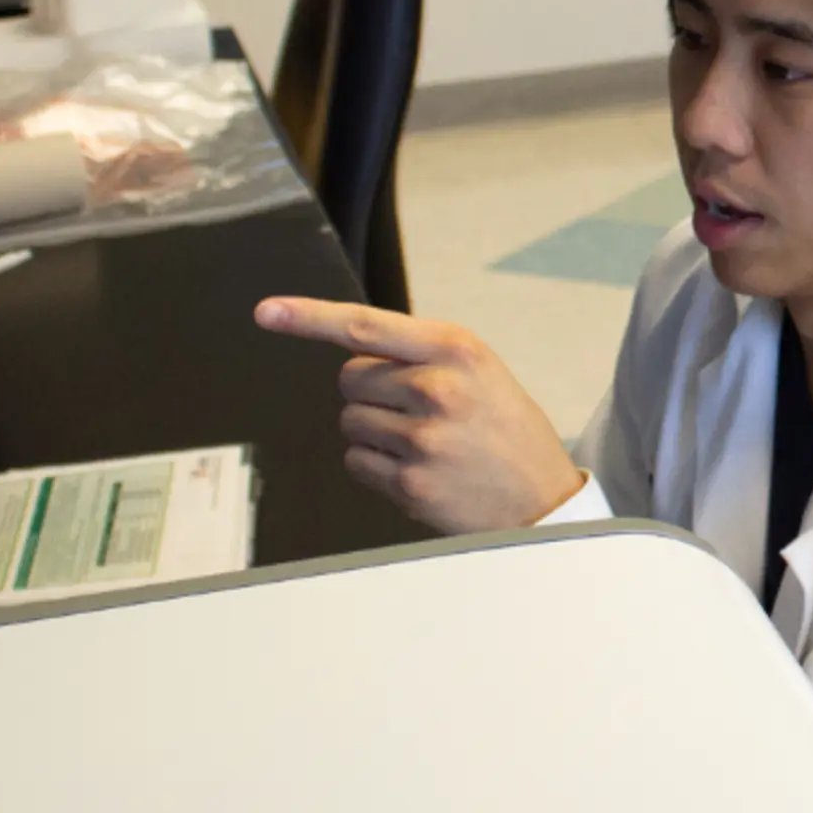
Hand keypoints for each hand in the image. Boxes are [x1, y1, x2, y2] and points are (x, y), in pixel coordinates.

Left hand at [256, 296, 588, 533]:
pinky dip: (375, 467)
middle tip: (414, 411)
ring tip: (422, 444)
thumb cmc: (506, 429)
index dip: (309, 317)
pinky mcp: (411, 484)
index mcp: (456, 349)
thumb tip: (346, 345)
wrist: (545, 500)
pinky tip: (416, 470)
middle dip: (369, 393)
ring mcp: (422, 439)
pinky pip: (356, 463)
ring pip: (349, 423)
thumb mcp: (479, 370)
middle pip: (350, 379)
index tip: (267, 312)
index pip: (366, 325)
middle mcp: (437, 388)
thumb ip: (420, 354)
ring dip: (373, 433)